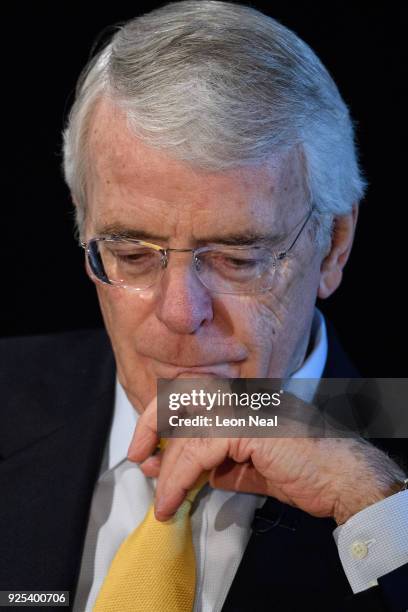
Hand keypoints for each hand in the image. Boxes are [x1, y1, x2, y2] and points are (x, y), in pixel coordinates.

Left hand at [128, 396, 404, 524]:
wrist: (340, 476)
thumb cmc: (302, 470)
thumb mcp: (247, 466)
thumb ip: (217, 463)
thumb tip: (184, 472)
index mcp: (239, 399)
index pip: (190, 395)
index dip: (161, 416)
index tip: (143, 446)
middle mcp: (239, 396)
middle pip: (181, 399)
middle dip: (152, 428)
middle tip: (140, 462)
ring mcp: (244, 407)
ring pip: (188, 430)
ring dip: (169, 470)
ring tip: (161, 500)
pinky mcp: (248, 427)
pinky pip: (200, 451)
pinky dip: (180, 477)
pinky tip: (173, 499)